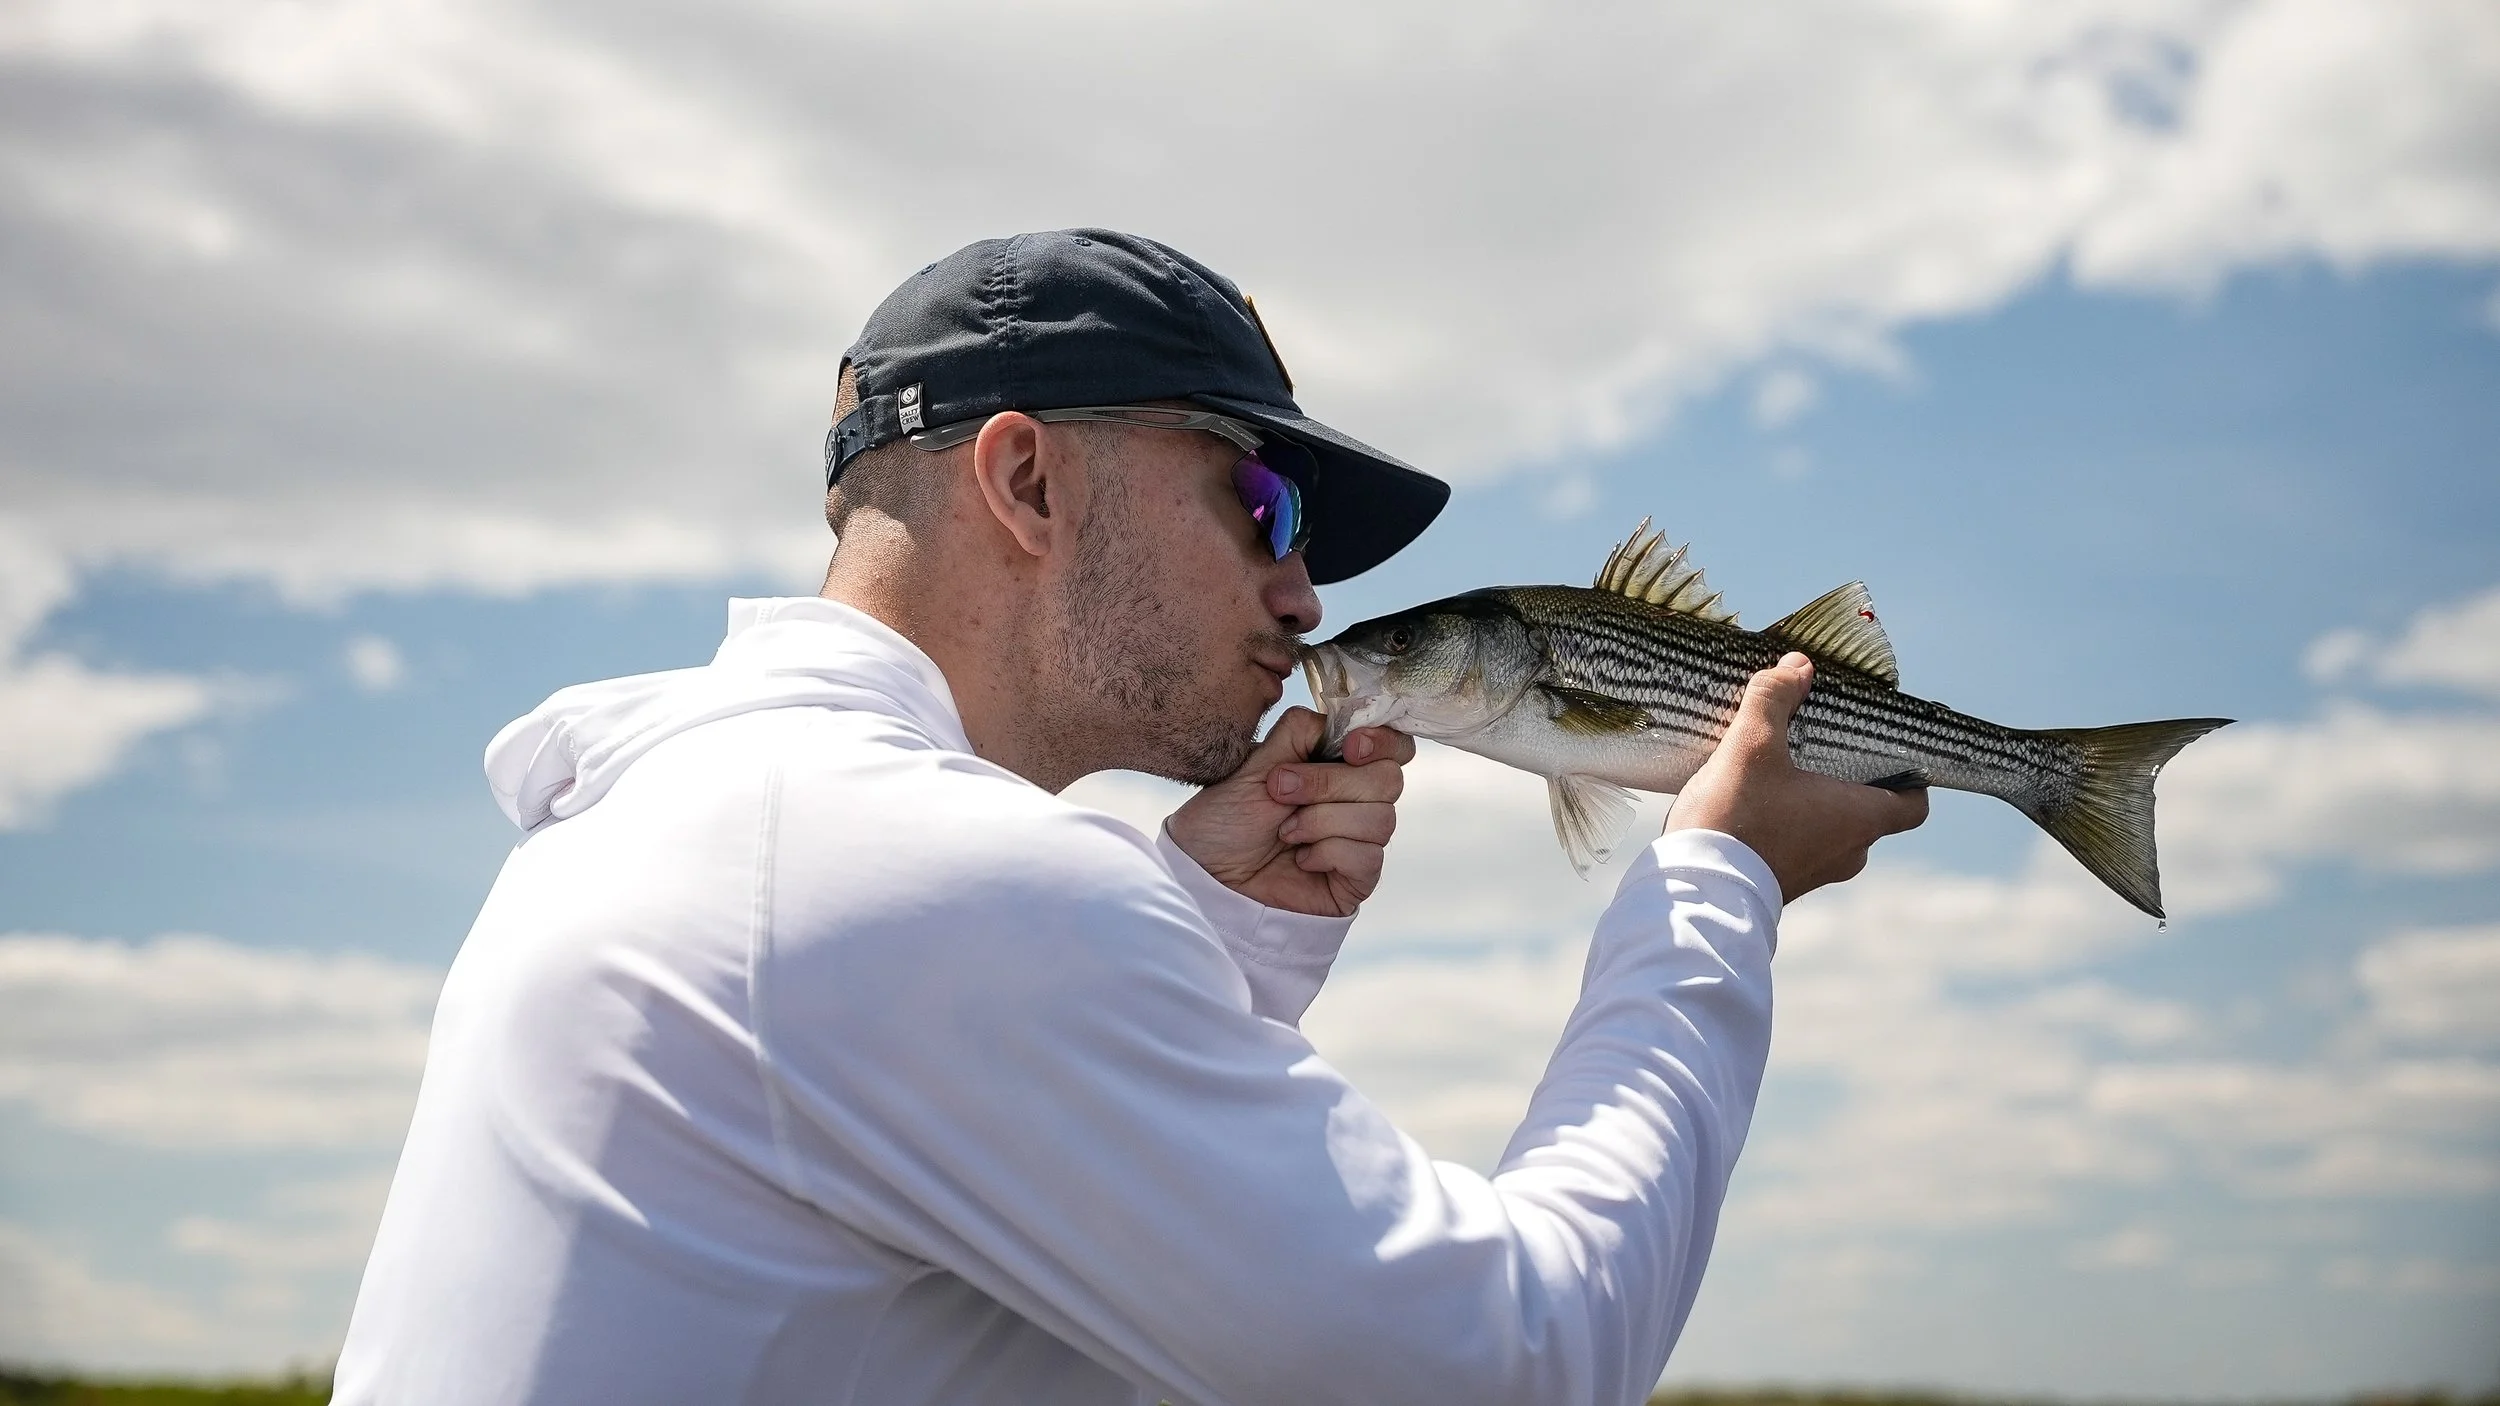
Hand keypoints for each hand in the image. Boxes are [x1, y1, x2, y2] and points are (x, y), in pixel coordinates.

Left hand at [1166, 707, 1413, 917]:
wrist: (1206, 876)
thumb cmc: (1226, 820)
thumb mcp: (1255, 763)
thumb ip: (1300, 732)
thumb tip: (1340, 722)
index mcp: (1337, 766)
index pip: (1395, 747)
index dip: (1383, 742)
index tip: (1350, 747)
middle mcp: (1356, 802)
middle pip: (1389, 780)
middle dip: (1330, 783)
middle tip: (1281, 792)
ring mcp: (1360, 841)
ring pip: (1381, 819)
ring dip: (1322, 821)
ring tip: (1283, 833)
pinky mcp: (1357, 879)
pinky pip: (1368, 857)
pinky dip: (1328, 853)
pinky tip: (1300, 860)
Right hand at [1666, 652, 1928, 903]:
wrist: (1697, 891)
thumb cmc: (1737, 818)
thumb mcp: (1752, 745)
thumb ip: (1774, 697)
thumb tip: (1797, 665)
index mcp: (1860, 818)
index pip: (1914, 805)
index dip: (1911, 780)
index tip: (1893, 757)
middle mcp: (1848, 851)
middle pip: (1869, 814)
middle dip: (1849, 783)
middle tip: (1823, 750)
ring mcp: (1816, 873)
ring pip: (1832, 832)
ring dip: (1814, 806)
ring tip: (1781, 773)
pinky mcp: (1782, 884)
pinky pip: (1799, 849)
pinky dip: (1788, 827)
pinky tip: (1754, 803)